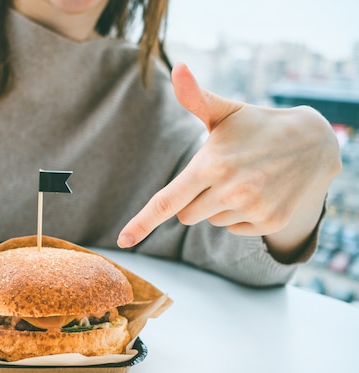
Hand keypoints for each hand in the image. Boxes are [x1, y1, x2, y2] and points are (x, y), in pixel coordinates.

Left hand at [118, 63, 340, 260]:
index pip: (167, 200)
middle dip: (192, 199)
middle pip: (186, 215)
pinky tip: (258, 192)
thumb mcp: (225, 112)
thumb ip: (195, 97)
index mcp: (211, 165)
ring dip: (217, 206)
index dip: (142, 221)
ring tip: (243, 179)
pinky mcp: (270, 221)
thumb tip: (177, 68)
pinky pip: (234, 229)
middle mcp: (231, 190)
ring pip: (210, 221)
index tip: (123, 239)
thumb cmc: (256, 126)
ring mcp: (253, 208)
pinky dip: (239, 215)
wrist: (314, 143)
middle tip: (217, 174)